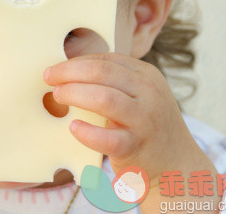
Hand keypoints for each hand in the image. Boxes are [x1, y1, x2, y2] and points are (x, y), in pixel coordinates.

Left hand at [43, 52, 211, 184]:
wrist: (176, 165)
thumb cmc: (145, 126)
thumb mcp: (137, 95)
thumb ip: (111, 82)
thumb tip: (67, 72)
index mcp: (146, 75)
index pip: (105, 60)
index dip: (75, 63)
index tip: (54, 70)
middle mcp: (149, 93)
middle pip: (102, 72)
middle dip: (69, 73)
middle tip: (49, 79)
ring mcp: (144, 120)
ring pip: (105, 99)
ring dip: (75, 94)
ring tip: (57, 96)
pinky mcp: (137, 147)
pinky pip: (108, 138)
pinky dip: (87, 132)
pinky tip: (73, 127)